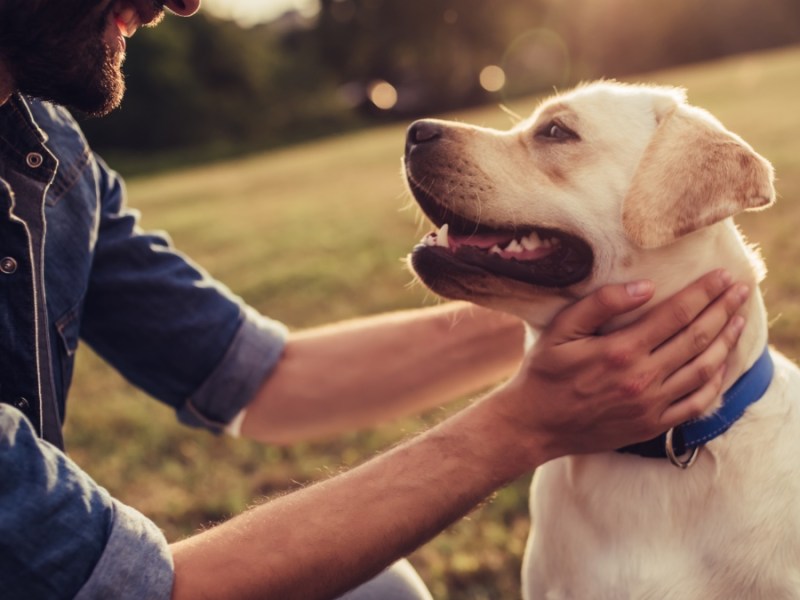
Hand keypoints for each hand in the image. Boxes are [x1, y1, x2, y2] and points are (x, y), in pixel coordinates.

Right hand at [503, 269, 747, 461]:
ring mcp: (650, 405)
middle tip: (741, 290)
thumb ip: (601, 304)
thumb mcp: (561, 330)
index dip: (704, 292)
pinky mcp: (652, 425)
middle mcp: (642, 378)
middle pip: (697, 338)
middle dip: (723, 310)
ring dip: (726, 342)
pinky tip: (721, 364)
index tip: (723, 276)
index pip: (676, 314)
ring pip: (703, 369)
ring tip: (739, 320)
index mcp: (620, 350)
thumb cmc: (544, 373)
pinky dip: (715, 382)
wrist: (534, 425)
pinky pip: (696, 403)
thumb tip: (645, 287)